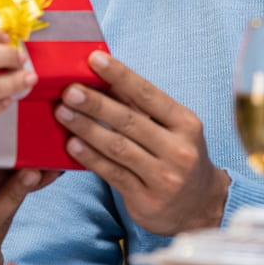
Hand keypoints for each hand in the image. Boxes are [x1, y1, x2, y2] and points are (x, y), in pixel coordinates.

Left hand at [55, 50, 229, 234]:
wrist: (201, 205)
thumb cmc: (177, 155)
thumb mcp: (172, 127)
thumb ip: (141, 106)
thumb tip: (104, 75)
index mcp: (186, 124)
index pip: (148, 94)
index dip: (120, 75)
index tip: (94, 59)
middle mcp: (179, 150)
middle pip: (130, 121)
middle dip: (95, 103)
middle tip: (69, 90)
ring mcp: (165, 177)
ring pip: (118, 147)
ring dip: (87, 128)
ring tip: (62, 113)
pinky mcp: (148, 200)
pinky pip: (113, 174)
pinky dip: (90, 157)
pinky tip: (72, 145)